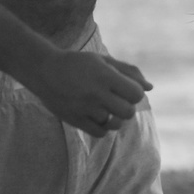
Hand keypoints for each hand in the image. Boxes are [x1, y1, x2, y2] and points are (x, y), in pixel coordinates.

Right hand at [28, 48, 151, 135]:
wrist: (44, 70)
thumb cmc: (78, 64)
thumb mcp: (104, 61)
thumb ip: (129, 72)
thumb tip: (150, 88)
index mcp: (105, 77)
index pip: (136, 94)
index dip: (135, 93)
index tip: (125, 89)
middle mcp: (95, 94)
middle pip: (128, 112)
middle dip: (126, 107)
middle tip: (115, 100)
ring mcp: (84, 108)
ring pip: (115, 124)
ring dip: (114, 117)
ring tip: (105, 108)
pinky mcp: (74, 119)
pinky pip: (100, 133)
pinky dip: (103, 127)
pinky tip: (96, 116)